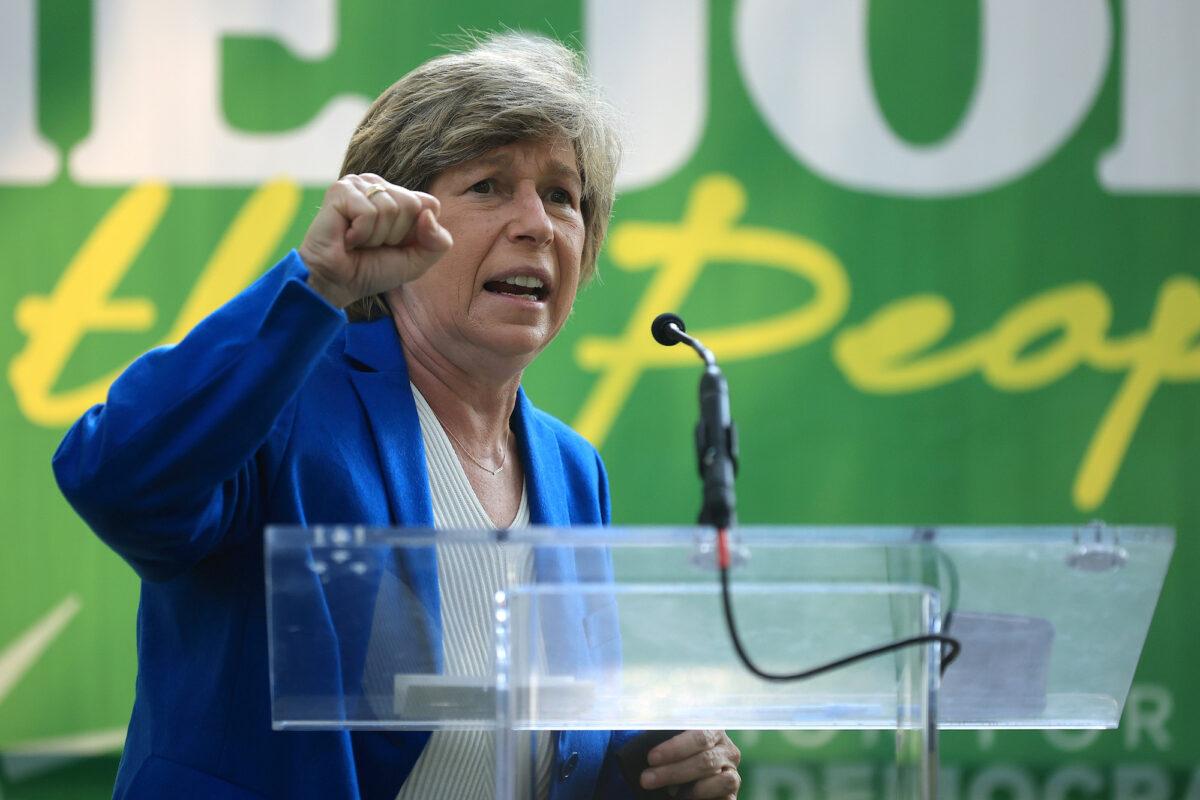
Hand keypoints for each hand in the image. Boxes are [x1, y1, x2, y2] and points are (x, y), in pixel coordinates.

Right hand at [298, 173, 453, 307]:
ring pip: (391, 208)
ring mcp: (359, 184)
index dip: (417, 234)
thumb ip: (438, 242)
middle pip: (412, 205)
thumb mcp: (417, 261)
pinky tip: (347, 238)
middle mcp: (379, 185)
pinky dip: (361, 234)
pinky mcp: (340, 190)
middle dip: (395, 235)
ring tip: (358, 241)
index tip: (394, 245)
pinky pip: (370, 212)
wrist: (336, 284)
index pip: (430, 204)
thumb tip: (428, 214)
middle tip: (372, 244)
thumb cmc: (372, 270)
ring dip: (376, 237)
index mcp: (398, 196)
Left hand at [641, 730, 740, 798]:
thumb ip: (663, 735)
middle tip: (646, 779)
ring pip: (719, 780)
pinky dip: (700, 798)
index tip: (651, 758)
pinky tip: (682, 798)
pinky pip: (724, 798)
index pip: (699, 736)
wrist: (690, 771)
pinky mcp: (731, 795)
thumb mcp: (671, 741)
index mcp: (713, 730)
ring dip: (690, 789)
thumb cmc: (676, 754)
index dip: (675, 748)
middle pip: (705, 760)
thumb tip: (642, 734)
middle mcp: (727, 750)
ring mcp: (733, 773)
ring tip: (668, 792)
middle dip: (672, 772)